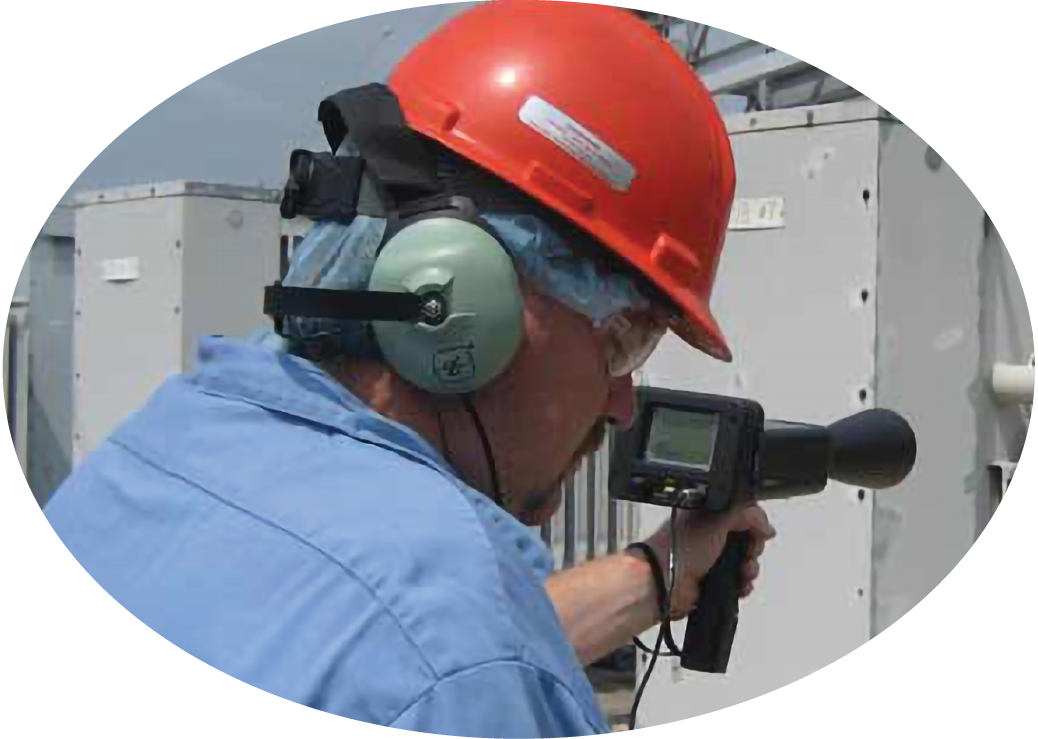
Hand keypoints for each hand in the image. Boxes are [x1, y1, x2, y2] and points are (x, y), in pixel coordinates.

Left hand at [642, 504, 775, 618]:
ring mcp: (712, 559)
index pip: (742, 514)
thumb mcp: (718, 519)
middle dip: (754, 548)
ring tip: (743, 571)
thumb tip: (766, 526)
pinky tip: (739, 585)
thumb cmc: (681, 546)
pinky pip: (738, 582)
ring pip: (745, 562)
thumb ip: (746, 515)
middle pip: (748, 539)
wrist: (664, 581)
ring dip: (750, 568)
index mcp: (708, 514)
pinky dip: (743, 584)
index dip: (755, 523)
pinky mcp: (713, 580)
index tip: (759, 532)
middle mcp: (711, 534)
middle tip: (748, 552)